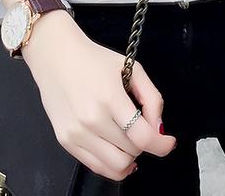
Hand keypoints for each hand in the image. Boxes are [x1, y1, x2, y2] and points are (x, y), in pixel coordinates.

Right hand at [21, 10, 177, 180]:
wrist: (56, 56)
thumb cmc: (94, 59)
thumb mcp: (131, 67)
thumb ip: (152, 98)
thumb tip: (158, 129)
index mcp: (110, 98)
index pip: (142, 137)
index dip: (161, 145)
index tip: (168, 142)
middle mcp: (91, 119)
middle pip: (131, 152)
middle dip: (143, 143)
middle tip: (140, 127)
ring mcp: (76, 133)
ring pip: (116, 167)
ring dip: (129, 157)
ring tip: (128, 140)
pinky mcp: (65, 141)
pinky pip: (96, 167)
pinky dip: (112, 164)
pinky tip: (116, 149)